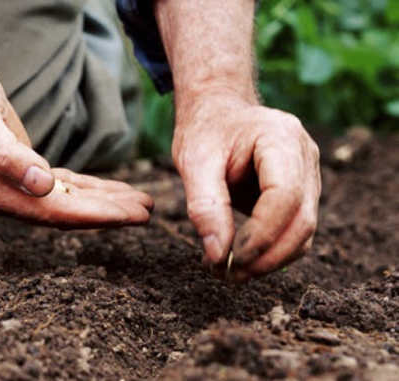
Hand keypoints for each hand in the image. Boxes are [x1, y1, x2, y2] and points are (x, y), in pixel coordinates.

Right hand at [0, 61, 152, 227]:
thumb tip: (43, 186)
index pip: (53, 212)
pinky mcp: (25, 174)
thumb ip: (9, 157)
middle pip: (65, 213)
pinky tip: (112, 190)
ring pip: (68, 201)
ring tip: (140, 202)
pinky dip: (89, 189)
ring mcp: (15, 188)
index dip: (93, 215)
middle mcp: (6, 198)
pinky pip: (63, 187)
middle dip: (107, 213)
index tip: (129, 216)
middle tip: (146, 212)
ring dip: (104, 202)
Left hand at [172, 92, 320, 281]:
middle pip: (302, 220)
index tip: (227, 259)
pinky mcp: (302, 194)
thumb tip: (217, 255)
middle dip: (266, 257)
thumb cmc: (205, 131)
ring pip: (303, 233)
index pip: (285, 195)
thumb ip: (205, 206)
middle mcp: (305, 157)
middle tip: (226, 276)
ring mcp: (309, 176)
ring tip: (228, 273)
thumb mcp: (193, 160)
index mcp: (281, 138)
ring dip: (269, 261)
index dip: (260, 234)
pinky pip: (294, 232)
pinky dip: (270, 252)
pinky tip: (239, 260)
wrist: (218, 112)